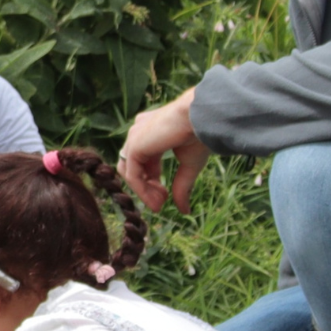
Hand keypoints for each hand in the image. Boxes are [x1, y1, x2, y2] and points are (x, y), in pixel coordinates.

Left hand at [120, 88, 210, 213]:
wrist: (200, 118)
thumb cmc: (199, 135)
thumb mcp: (189, 166)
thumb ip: (182, 187)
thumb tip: (185, 211)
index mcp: (150, 132)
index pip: (142, 161)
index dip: (151, 181)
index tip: (165, 197)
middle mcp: (138, 132)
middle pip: (133, 167)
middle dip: (146, 188)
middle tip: (160, 204)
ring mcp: (134, 137)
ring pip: (130, 172)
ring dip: (144, 192)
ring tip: (159, 204)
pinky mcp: (134, 145)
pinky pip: (132, 174)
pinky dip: (142, 190)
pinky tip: (156, 199)